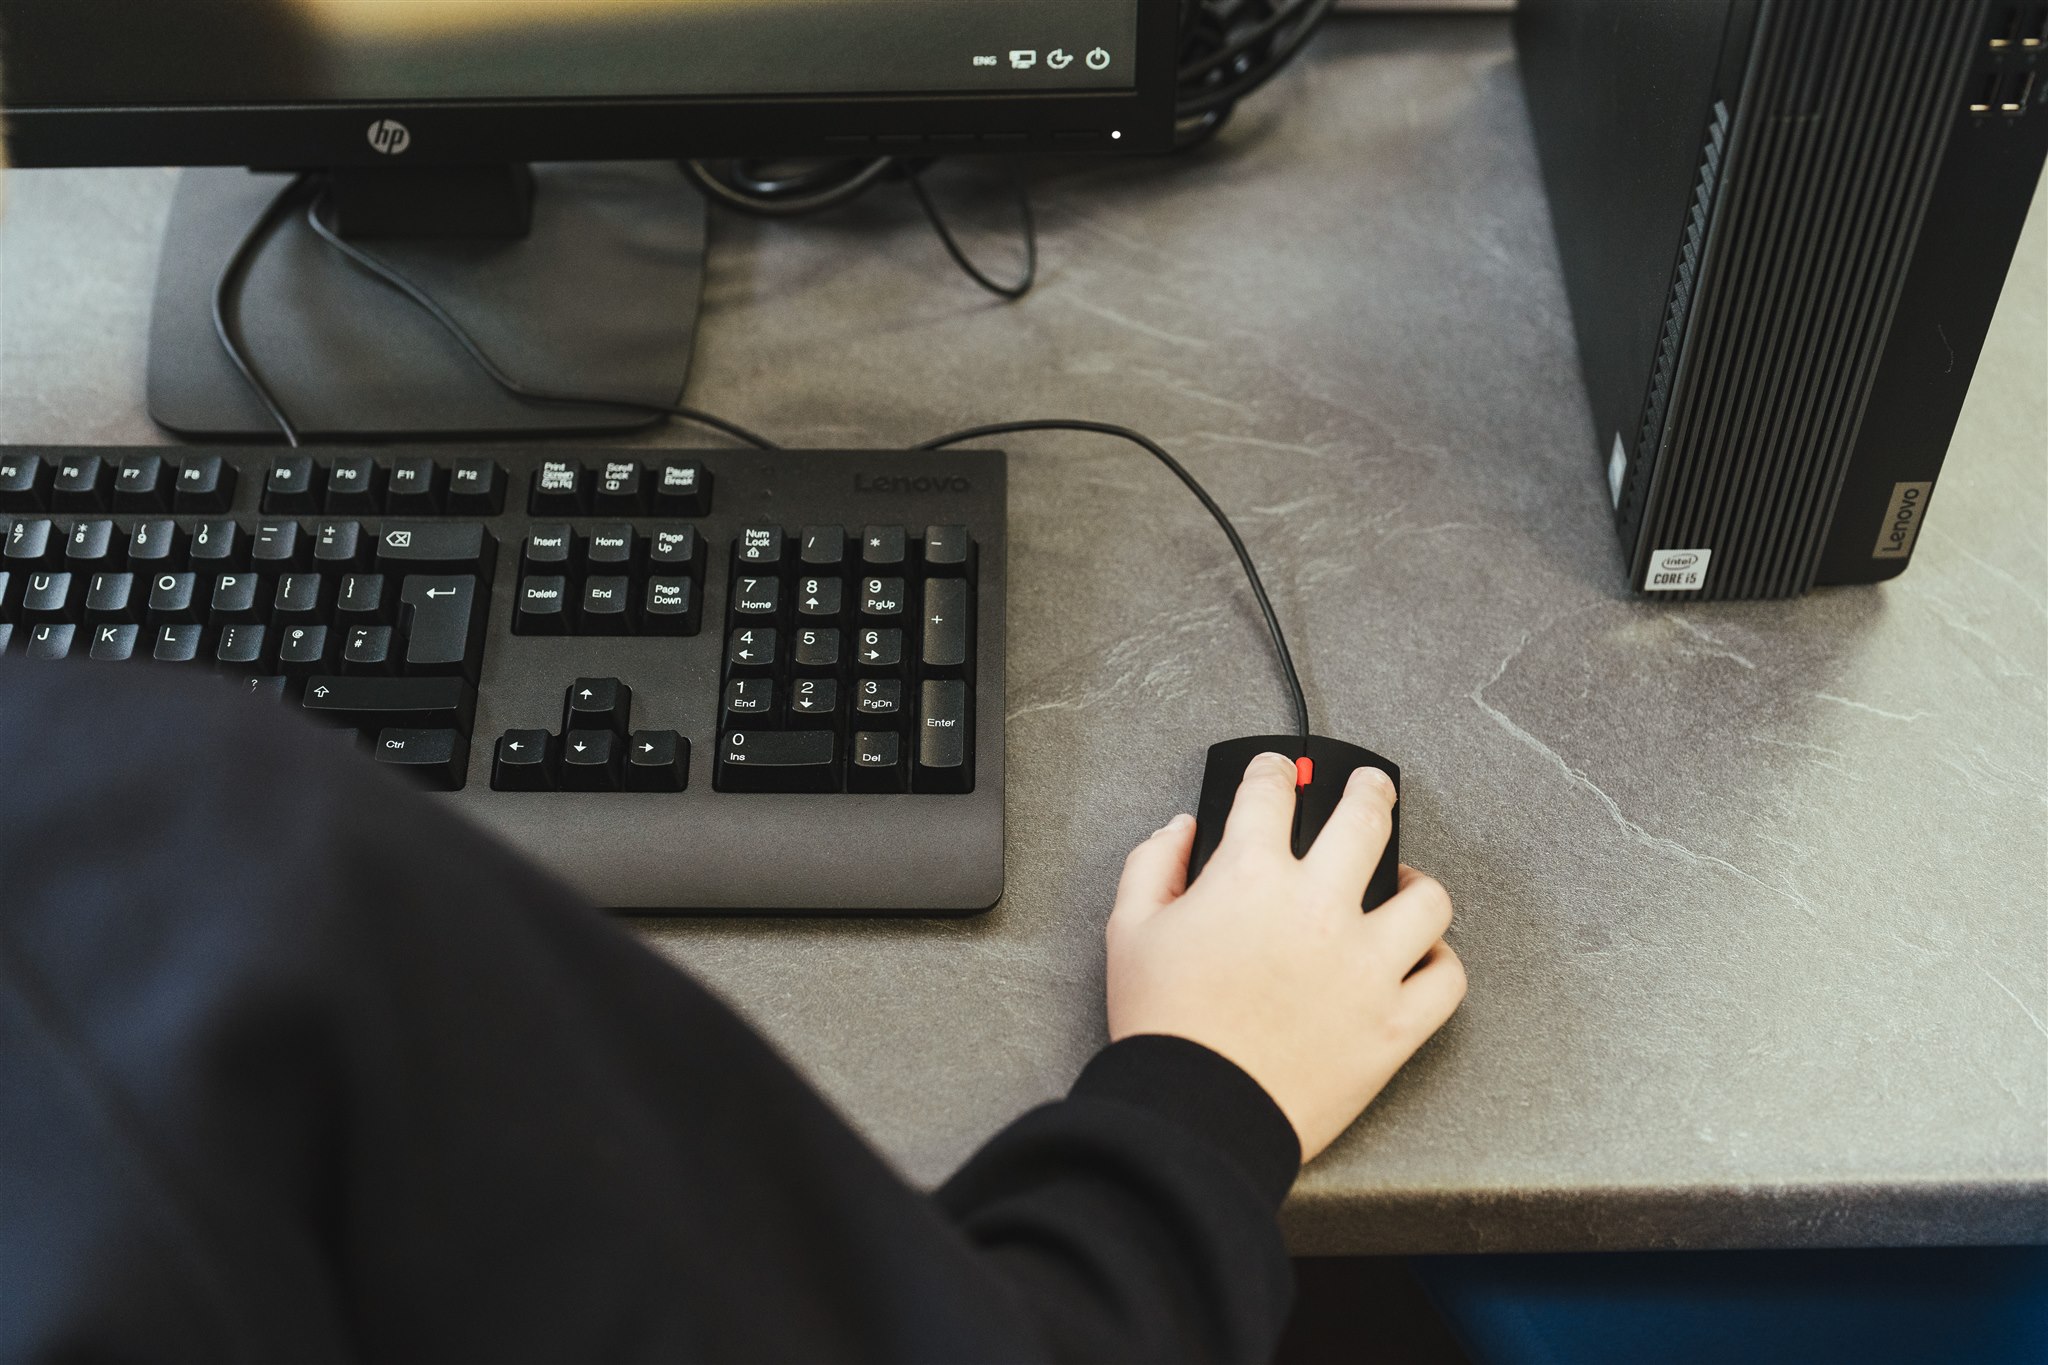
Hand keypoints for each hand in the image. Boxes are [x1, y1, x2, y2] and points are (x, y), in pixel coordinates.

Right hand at [1105, 753, 1465, 1161]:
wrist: (1196, 1113)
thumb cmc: (1162, 1026)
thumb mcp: (1130, 931)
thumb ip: (1152, 865)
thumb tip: (1180, 831)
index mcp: (1250, 877)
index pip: (1270, 794)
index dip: (1272, 772)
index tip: (1276, 772)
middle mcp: (1318, 908)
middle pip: (1365, 818)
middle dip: (1368, 789)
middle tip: (1370, 786)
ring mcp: (1367, 965)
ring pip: (1427, 898)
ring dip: (1417, 881)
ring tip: (1406, 881)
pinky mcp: (1397, 1023)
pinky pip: (1447, 977)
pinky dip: (1439, 961)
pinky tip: (1422, 955)